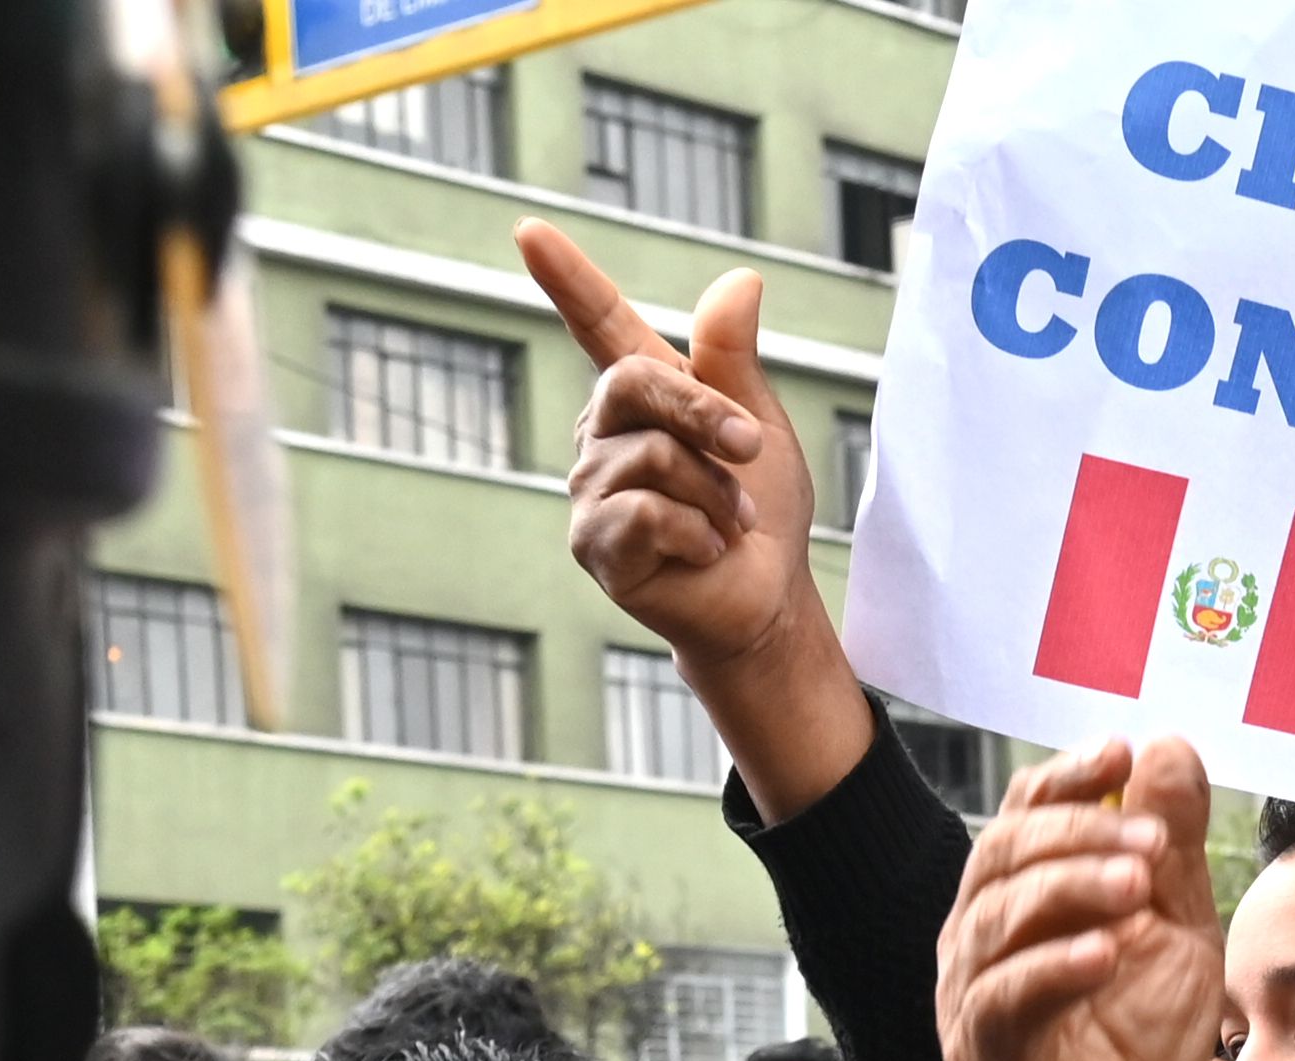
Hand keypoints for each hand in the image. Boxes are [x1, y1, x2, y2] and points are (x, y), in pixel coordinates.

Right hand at [523, 220, 874, 819]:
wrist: (765, 598)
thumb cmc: (759, 509)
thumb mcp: (758, 421)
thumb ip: (735, 358)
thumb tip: (742, 280)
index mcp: (642, 396)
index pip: (596, 323)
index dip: (566, 278)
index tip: (529, 229)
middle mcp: (604, 435)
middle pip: (634, 382)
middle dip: (705, 411)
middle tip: (749, 447)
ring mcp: (591, 491)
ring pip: (653, 455)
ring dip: (715, 490)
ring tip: (730, 522)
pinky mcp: (594, 545)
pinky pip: (643, 512)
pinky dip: (694, 530)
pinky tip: (703, 550)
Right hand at [937, 734, 1221, 1060]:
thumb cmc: (1140, 1052)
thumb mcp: (1176, 933)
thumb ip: (1171, 849)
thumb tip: (1169, 749)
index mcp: (1015, 908)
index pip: (1017, 819)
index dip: (1064, 781)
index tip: (1122, 753)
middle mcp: (976, 949)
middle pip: (999, 858)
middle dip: (1076, 832)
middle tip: (1150, 837)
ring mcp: (972, 1009)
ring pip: (993, 922)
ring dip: (1070, 890)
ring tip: (1139, 885)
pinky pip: (1003, 1004)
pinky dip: (1053, 968)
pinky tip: (1107, 952)